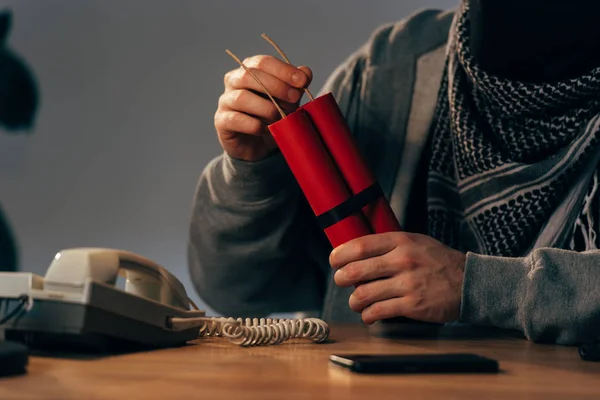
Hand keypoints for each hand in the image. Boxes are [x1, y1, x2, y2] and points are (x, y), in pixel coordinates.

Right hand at [215, 55, 312, 160]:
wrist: (258, 145)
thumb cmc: (273, 116)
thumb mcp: (289, 100)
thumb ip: (296, 85)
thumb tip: (306, 72)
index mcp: (249, 70)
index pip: (262, 62)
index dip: (283, 70)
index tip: (302, 81)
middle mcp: (233, 81)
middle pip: (250, 75)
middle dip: (276, 86)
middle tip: (295, 98)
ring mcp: (225, 101)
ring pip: (241, 98)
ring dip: (265, 107)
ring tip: (279, 116)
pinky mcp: (222, 121)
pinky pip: (234, 119)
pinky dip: (252, 124)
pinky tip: (264, 129)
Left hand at [329, 232, 465, 324]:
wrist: (468, 282)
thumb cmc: (438, 261)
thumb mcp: (415, 242)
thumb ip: (389, 245)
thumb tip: (357, 252)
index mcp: (401, 241)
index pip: (361, 245)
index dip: (341, 254)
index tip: (334, 260)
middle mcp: (402, 260)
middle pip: (357, 270)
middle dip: (341, 278)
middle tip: (341, 281)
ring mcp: (407, 283)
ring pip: (364, 294)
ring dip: (354, 301)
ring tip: (357, 302)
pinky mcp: (412, 304)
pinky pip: (378, 311)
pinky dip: (368, 315)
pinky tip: (369, 315)